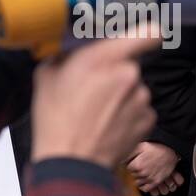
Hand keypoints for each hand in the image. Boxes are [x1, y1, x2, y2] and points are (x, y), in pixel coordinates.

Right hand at [30, 32, 159, 169]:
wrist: (71, 163)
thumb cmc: (56, 121)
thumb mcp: (47, 75)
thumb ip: (67, 55)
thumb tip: (74, 50)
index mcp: (105, 58)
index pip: (145, 32)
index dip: (145, 34)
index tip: (141, 37)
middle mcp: (129, 75)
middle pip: (130, 66)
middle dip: (115, 74)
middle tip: (93, 90)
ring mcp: (141, 99)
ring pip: (134, 89)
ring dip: (121, 97)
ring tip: (97, 114)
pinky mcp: (148, 120)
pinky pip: (139, 110)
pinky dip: (127, 116)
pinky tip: (108, 126)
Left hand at [126, 141, 181, 194]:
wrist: (170, 152)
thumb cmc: (155, 148)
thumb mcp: (141, 146)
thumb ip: (130, 153)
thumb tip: (121, 158)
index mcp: (137, 164)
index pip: (128, 168)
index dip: (131, 164)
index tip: (134, 161)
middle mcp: (143, 173)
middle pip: (133, 175)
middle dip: (135, 170)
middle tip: (140, 165)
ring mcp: (149, 178)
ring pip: (138, 182)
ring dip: (139, 177)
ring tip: (143, 171)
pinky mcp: (156, 182)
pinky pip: (145, 189)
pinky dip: (143, 186)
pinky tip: (144, 181)